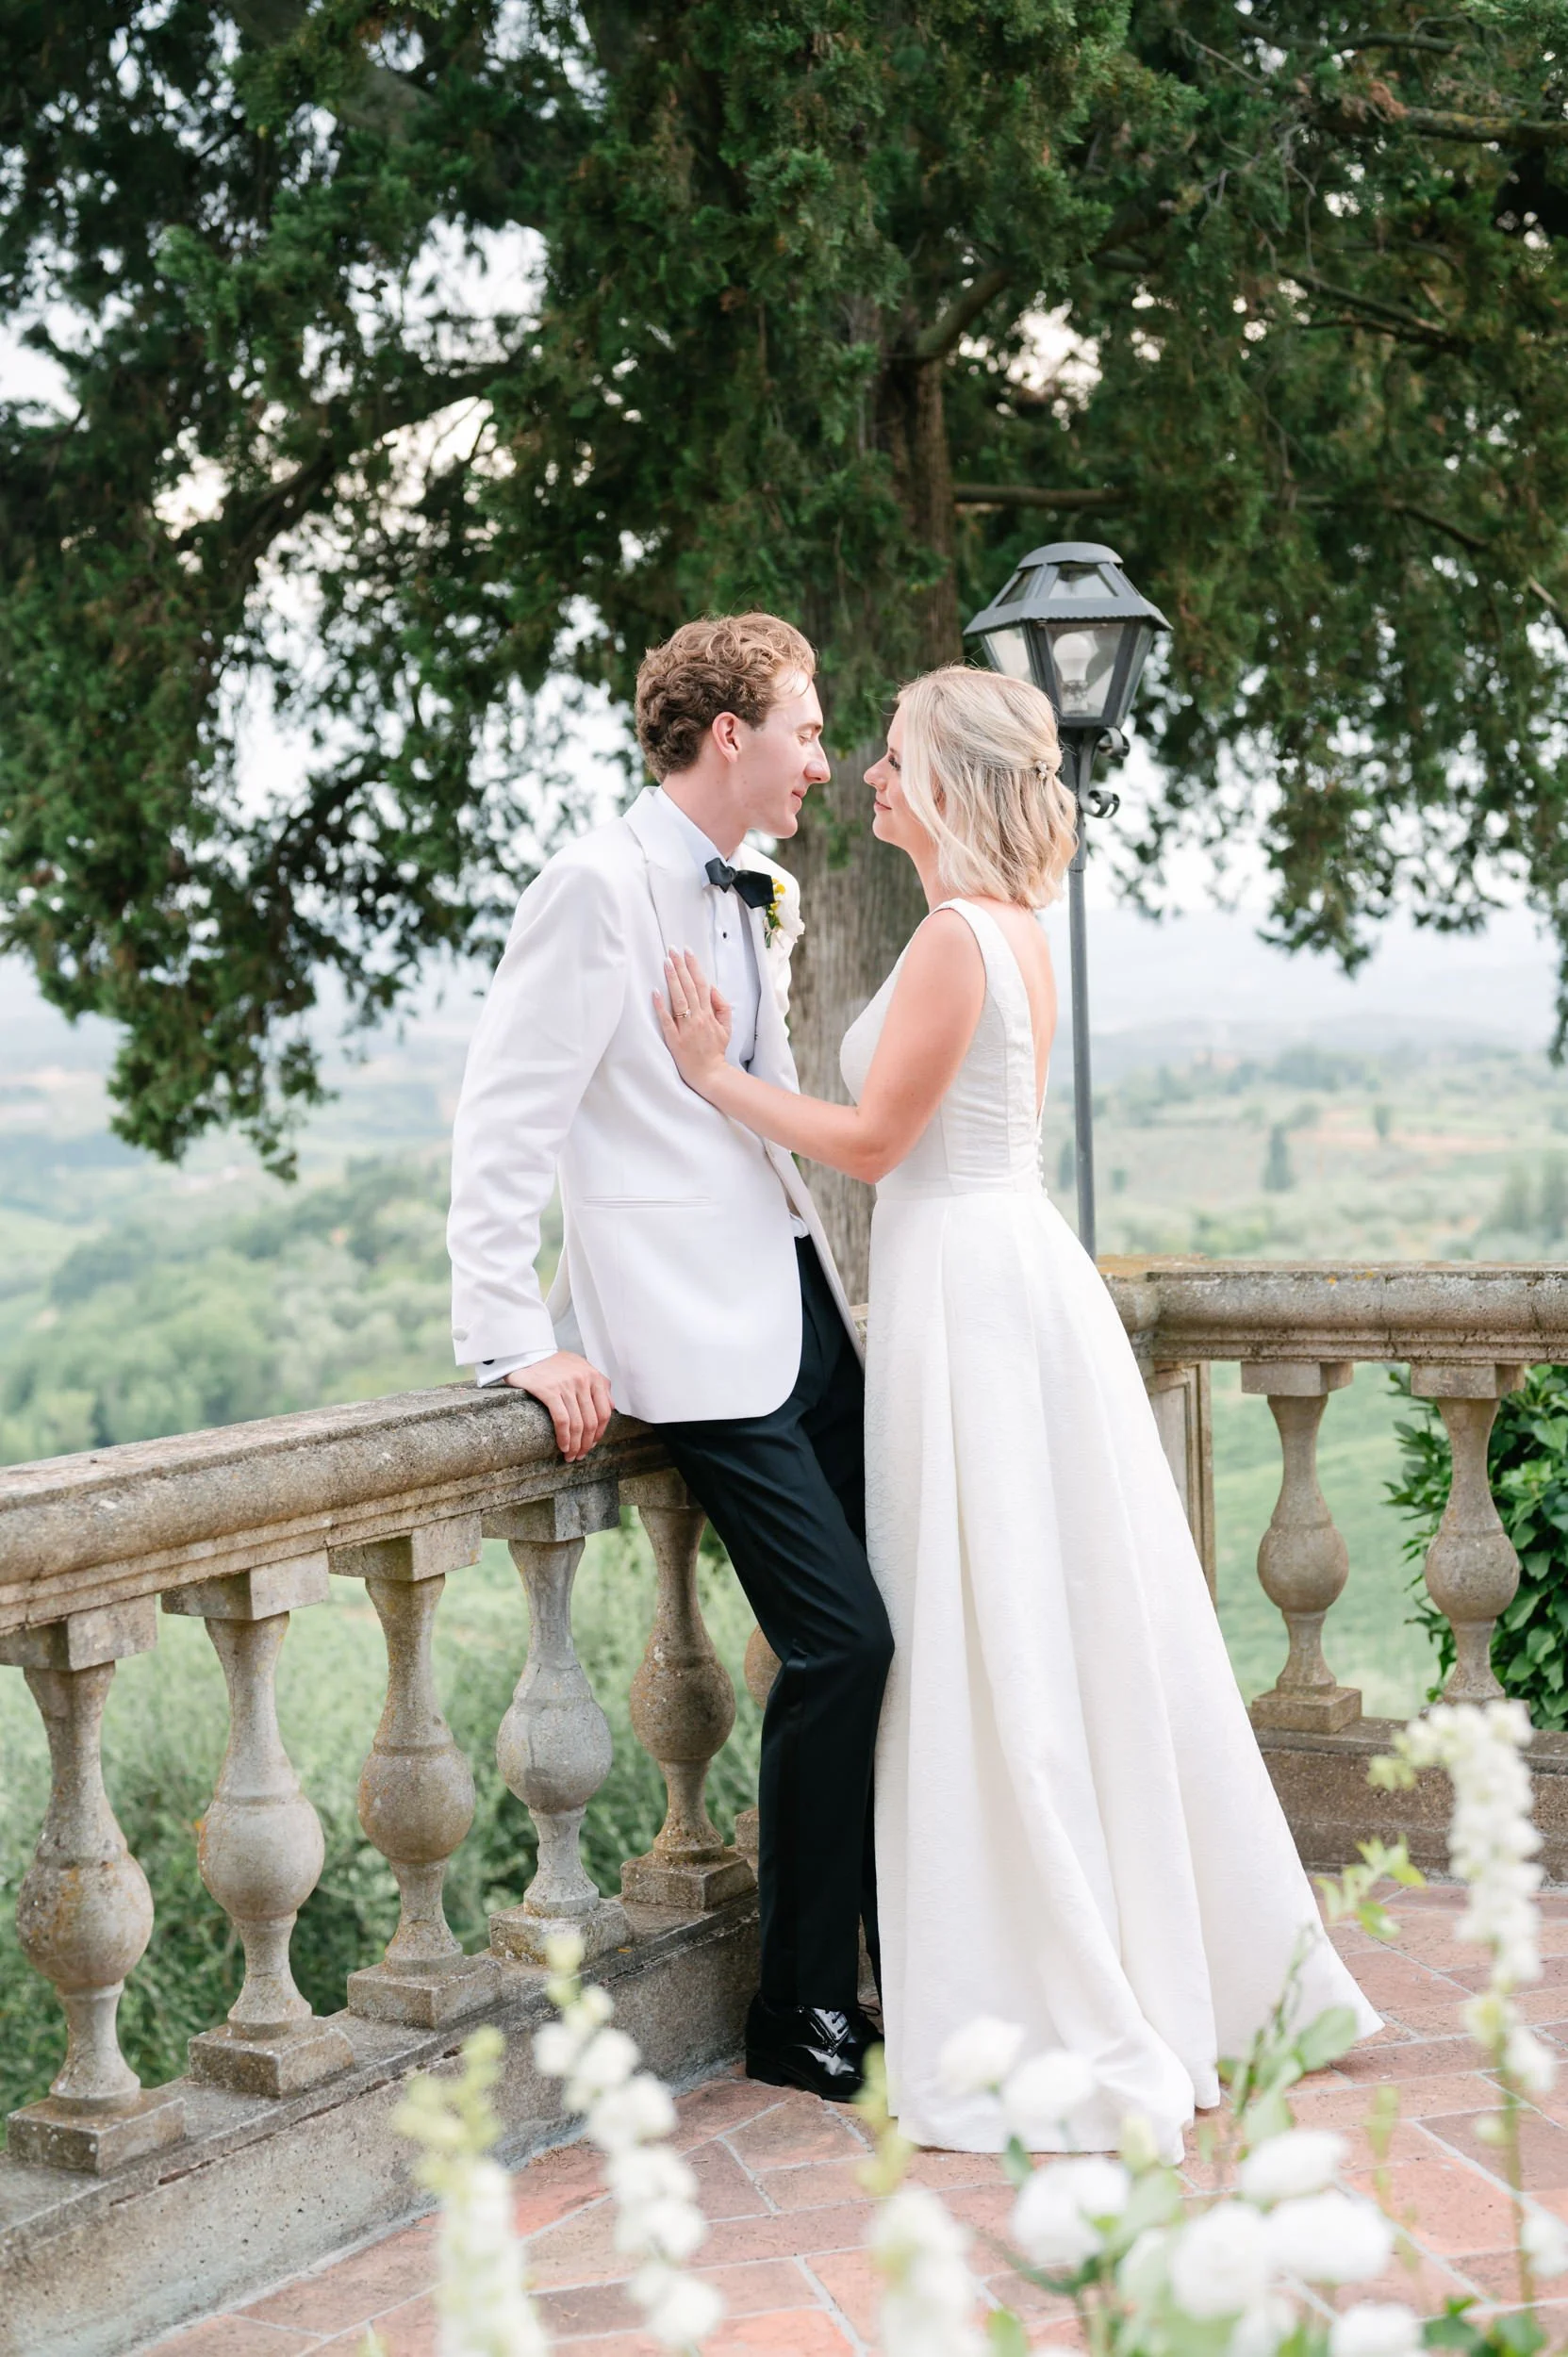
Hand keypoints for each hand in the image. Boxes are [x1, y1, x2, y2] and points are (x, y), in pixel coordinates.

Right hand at [506, 1351, 613, 1460]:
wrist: (527, 1352)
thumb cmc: (554, 1363)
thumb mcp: (581, 1367)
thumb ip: (599, 1384)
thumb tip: (612, 1406)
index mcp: (593, 1376)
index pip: (604, 1412)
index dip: (600, 1433)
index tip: (592, 1444)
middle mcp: (583, 1380)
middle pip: (591, 1421)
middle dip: (587, 1443)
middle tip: (580, 1455)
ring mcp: (566, 1386)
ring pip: (578, 1424)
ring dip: (575, 1445)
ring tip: (570, 1456)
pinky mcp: (549, 1391)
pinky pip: (562, 1420)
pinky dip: (564, 1437)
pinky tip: (562, 1446)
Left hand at [654, 949, 731, 1095]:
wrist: (710, 1074)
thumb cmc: (715, 1050)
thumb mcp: (727, 1027)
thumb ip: (722, 1006)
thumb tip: (712, 989)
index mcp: (709, 1013)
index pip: (701, 984)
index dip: (694, 967)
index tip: (687, 951)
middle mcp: (698, 1018)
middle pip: (689, 987)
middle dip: (681, 967)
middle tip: (672, 950)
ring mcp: (686, 1028)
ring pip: (679, 999)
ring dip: (672, 980)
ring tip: (666, 963)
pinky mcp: (675, 1040)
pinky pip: (667, 1021)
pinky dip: (661, 1007)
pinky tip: (656, 993)